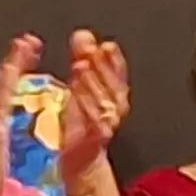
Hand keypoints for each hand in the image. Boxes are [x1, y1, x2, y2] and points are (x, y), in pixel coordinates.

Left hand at [57, 29, 130, 186]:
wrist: (80, 160)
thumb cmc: (81, 123)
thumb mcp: (83, 86)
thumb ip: (84, 60)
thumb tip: (83, 34)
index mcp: (114, 95)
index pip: (119, 74)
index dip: (115, 60)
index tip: (106, 45)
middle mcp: (115, 110)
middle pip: (114, 87)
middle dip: (102, 67)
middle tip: (91, 50)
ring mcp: (106, 125)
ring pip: (105, 103)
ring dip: (93, 83)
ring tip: (81, 66)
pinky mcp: (94, 140)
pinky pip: (94, 122)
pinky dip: (86, 106)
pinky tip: (76, 93)